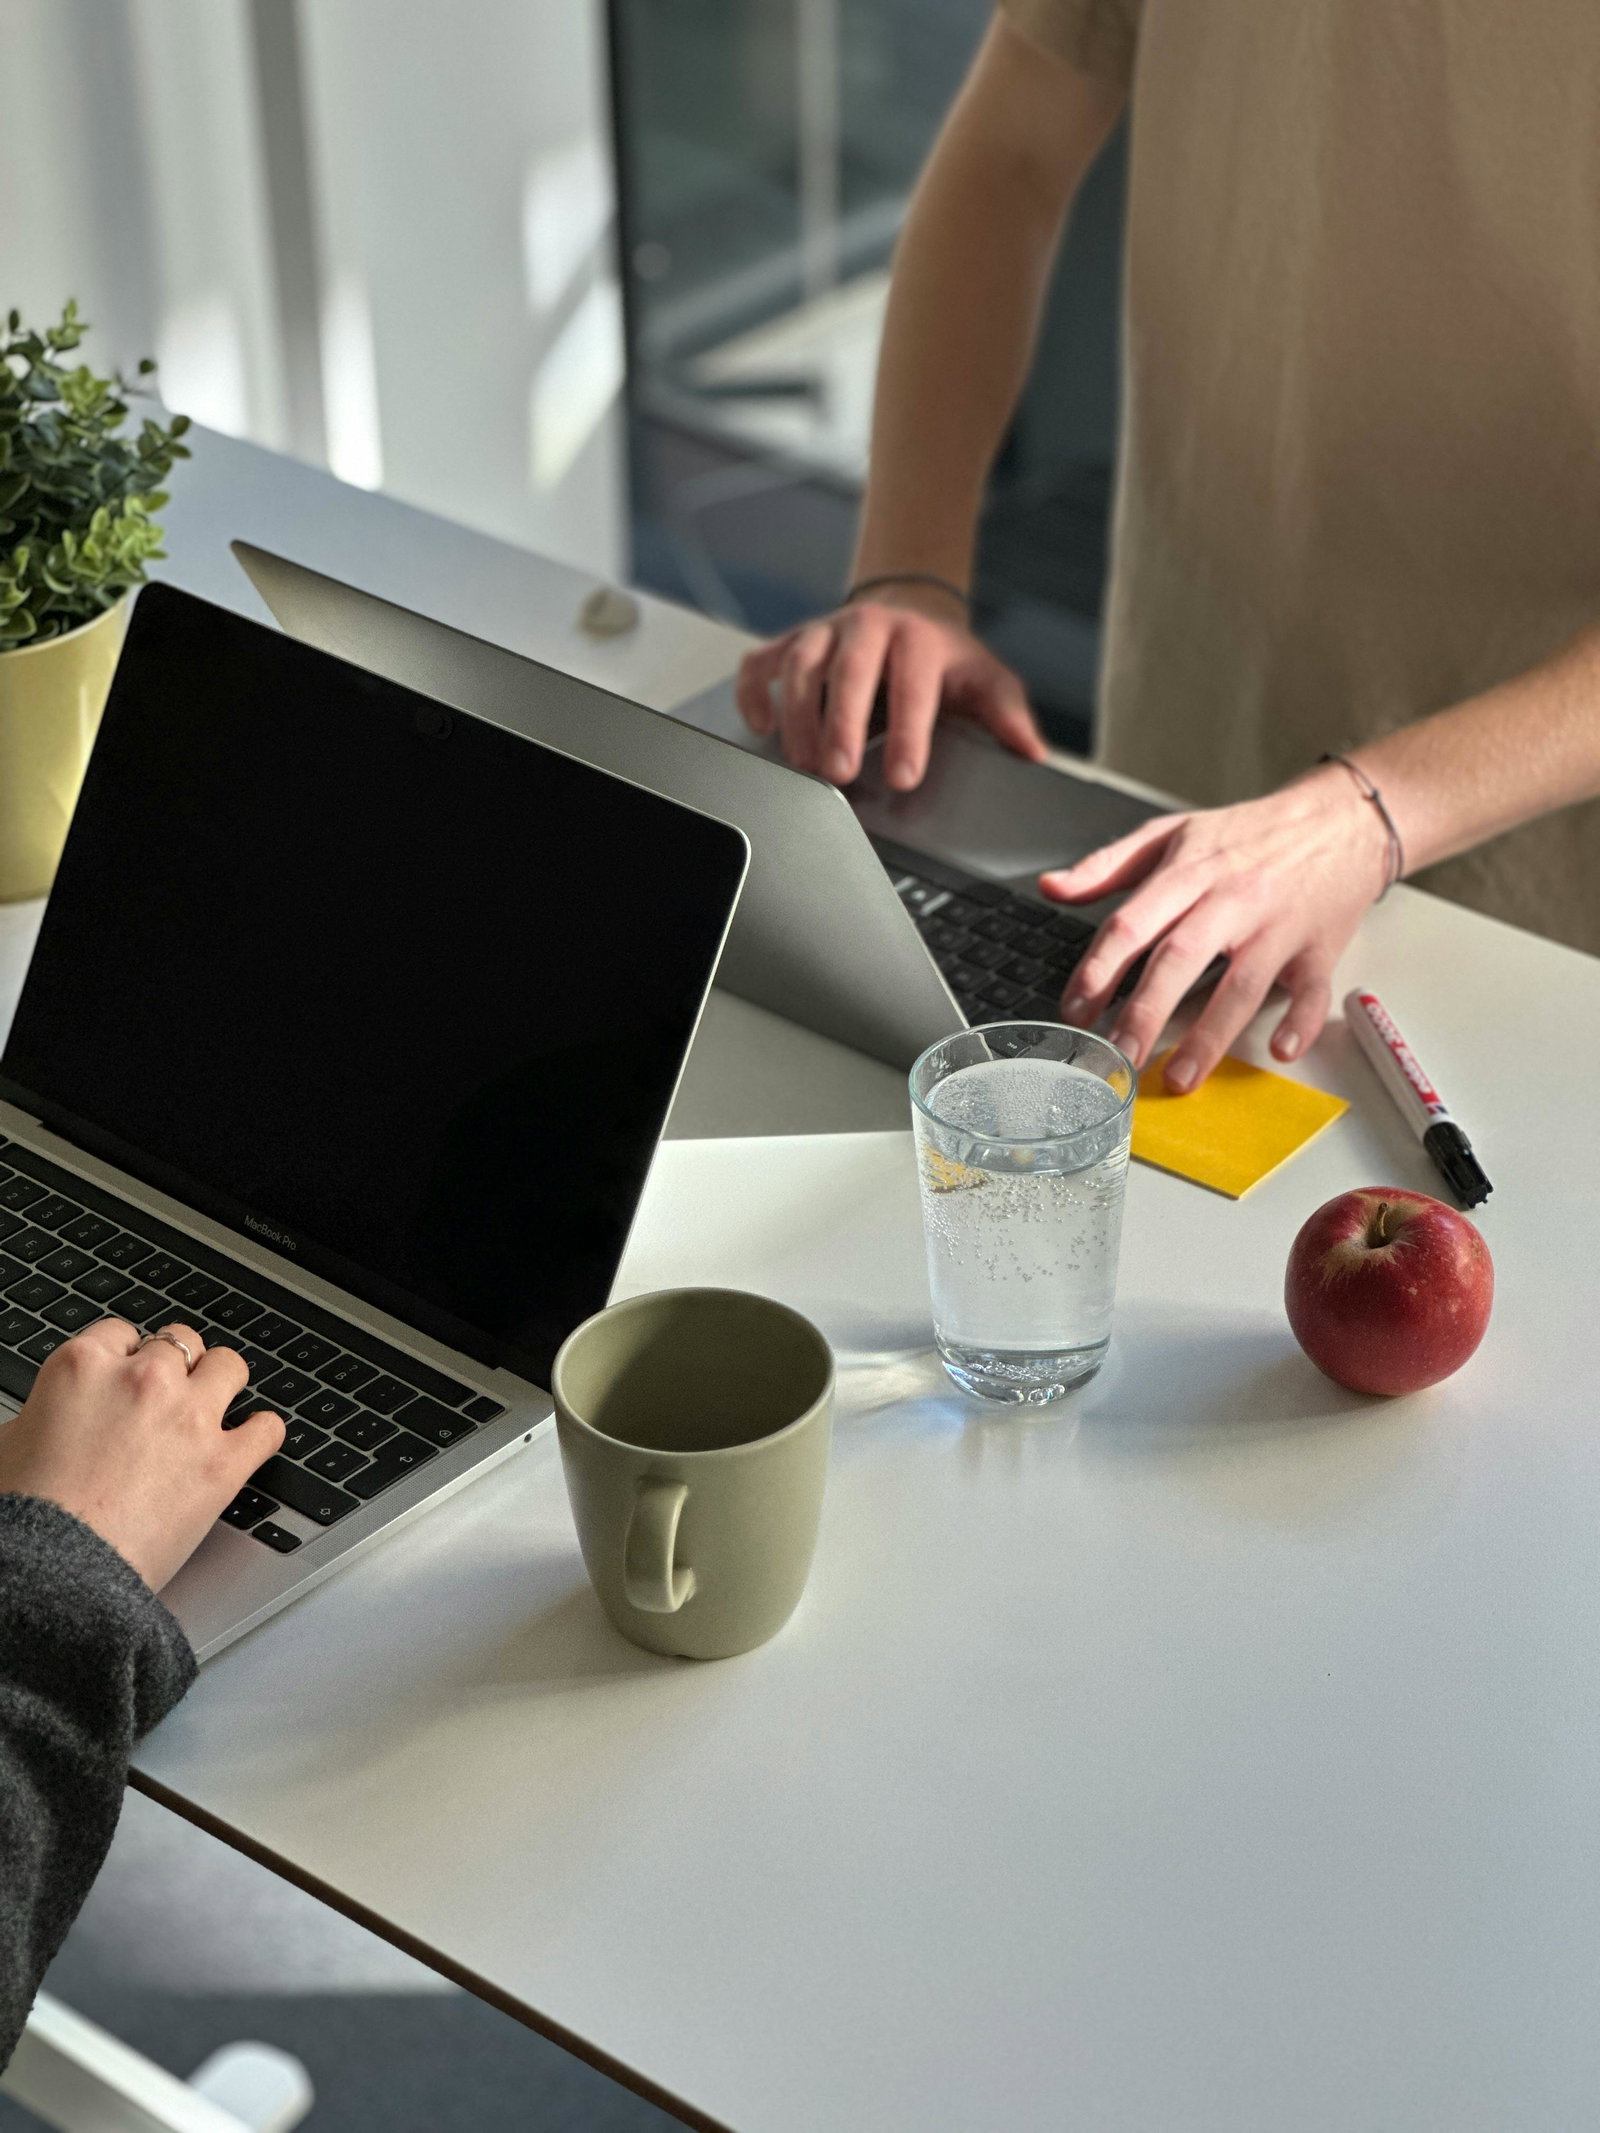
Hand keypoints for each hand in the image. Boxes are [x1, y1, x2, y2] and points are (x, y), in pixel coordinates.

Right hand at [0, 1319, 284, 1592]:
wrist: (53, 1575)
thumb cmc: (25, 1517)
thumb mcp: (10, 1444)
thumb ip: (45, 1412)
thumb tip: (51, 1416)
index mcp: (83, 1367)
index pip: (122, 1334)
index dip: (128, 1357)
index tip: (131, 1374)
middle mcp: (143, 1380)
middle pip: (179, 1343)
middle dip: (176, 1368)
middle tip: (170, 1395)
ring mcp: (189, 1417)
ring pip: (229, 1366)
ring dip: (223, 1384)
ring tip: (216, 1405)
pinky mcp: (223, 1462)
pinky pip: (267, 1428)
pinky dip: (263, 1433)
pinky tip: (252, 1441)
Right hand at [734, 589, 1045, 790]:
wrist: (910, 614)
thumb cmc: (944, 661)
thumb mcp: (985, 681)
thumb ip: (1007, 714)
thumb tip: (1031, 750)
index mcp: (918, 637)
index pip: (913, 686)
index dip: (909, 734)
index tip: (905, 778)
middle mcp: (867, 626)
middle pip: (849, 671)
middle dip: (841, 725)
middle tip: (838, 774)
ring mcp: (824, 632)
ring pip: (801, 666)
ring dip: (798, 717)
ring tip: (801, 765)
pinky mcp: (791, 642)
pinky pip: (762, 662)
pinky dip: (754, 692)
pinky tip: (760, 725)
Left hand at [1040, 765, 1391, 1090]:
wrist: (1339, 818)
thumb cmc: (1249, 834)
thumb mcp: (1172, 833)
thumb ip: (1107, 865)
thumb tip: (1052, 887)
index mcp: (1189, 871)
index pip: (1134, 923)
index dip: (1099, 969)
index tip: (1076, 1009)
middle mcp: (1231, 899)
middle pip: (1181, 958)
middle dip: (1145, 1011)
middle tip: (1118, 1055)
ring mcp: (1278, 925)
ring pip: (1240, 985)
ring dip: (1210, 1036)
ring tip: (1180, 1077)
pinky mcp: (1319, 946)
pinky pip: (1311, 988)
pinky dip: (1299, 1020)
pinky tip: (1281, 1050)